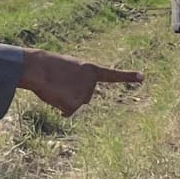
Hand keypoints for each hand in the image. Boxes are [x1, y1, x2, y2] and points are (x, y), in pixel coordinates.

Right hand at [17, 48, 143, 116]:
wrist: (36, 67)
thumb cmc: (48, 67)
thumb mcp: (67, 69)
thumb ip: (78, 80)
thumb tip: (76, 98)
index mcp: (90, 69)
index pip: (112, 75)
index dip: (128, 76)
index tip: (143, 77)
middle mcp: (91, 82)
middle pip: (85, 97)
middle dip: (72, 94)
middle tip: (60, 83)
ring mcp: (85, 92)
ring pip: (75, 105)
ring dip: (64, 100)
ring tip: (55, 87)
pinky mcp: (76, 103)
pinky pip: (67, 112)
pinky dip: (59, 108)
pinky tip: (54, 96)